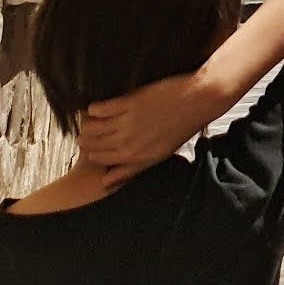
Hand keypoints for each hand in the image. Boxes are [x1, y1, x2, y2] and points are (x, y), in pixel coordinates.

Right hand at [72, 70, 211, 177]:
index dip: (91, 153)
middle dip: (86, 139)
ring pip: (91, 128)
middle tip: (86, 132)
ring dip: (86, 124)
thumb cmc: (181, 128)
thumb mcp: (157, 156)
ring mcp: (127, 122)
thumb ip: (130, 170)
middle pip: (92, 144)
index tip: (89, 147)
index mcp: (134, 157)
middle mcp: (127, 142)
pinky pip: (100, 109)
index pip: (99, 159)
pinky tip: (96, 107)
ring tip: (88, 119)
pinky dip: (94, 109)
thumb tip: (106, 183)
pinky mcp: (128, 103)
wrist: (197, 100)